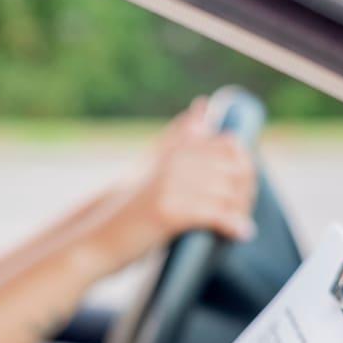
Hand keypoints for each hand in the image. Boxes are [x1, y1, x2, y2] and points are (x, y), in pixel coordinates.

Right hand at [123, 97, 257, 243]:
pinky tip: (239, 232)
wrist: (97, 239)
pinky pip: (214, 215)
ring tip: (240, 225)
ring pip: (227, 194)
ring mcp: (169, 186)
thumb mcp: (153, 166)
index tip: (243, 188)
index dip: (244, 166)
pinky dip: (231, 225)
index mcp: (174, 151)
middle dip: (246, 192)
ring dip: (240, 211)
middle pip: (233, 170)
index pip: (228, 146)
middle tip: (243, 212)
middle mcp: (173, 163)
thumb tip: (202, 104)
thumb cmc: (127, 208)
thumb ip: (177, 137)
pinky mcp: (167, 211)